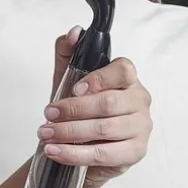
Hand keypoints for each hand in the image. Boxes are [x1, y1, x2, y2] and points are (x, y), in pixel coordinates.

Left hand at [40, 26, 152, 185]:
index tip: (74, 89)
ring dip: (70, 133)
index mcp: (127, 79)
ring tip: (46, 134)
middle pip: (109, 103)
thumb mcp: (68, 78)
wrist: (79, 146)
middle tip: (48, 114)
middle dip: (73, 110)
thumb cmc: (78, 110)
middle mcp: (140, 101)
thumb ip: (68, 52)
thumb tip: (73, 33)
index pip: (123, 71)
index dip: (98, 79)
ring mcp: (141, 128)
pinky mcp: (135, 152)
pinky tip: (55, 151)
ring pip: (105, 129)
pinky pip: (104, 154)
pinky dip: (75, 154)